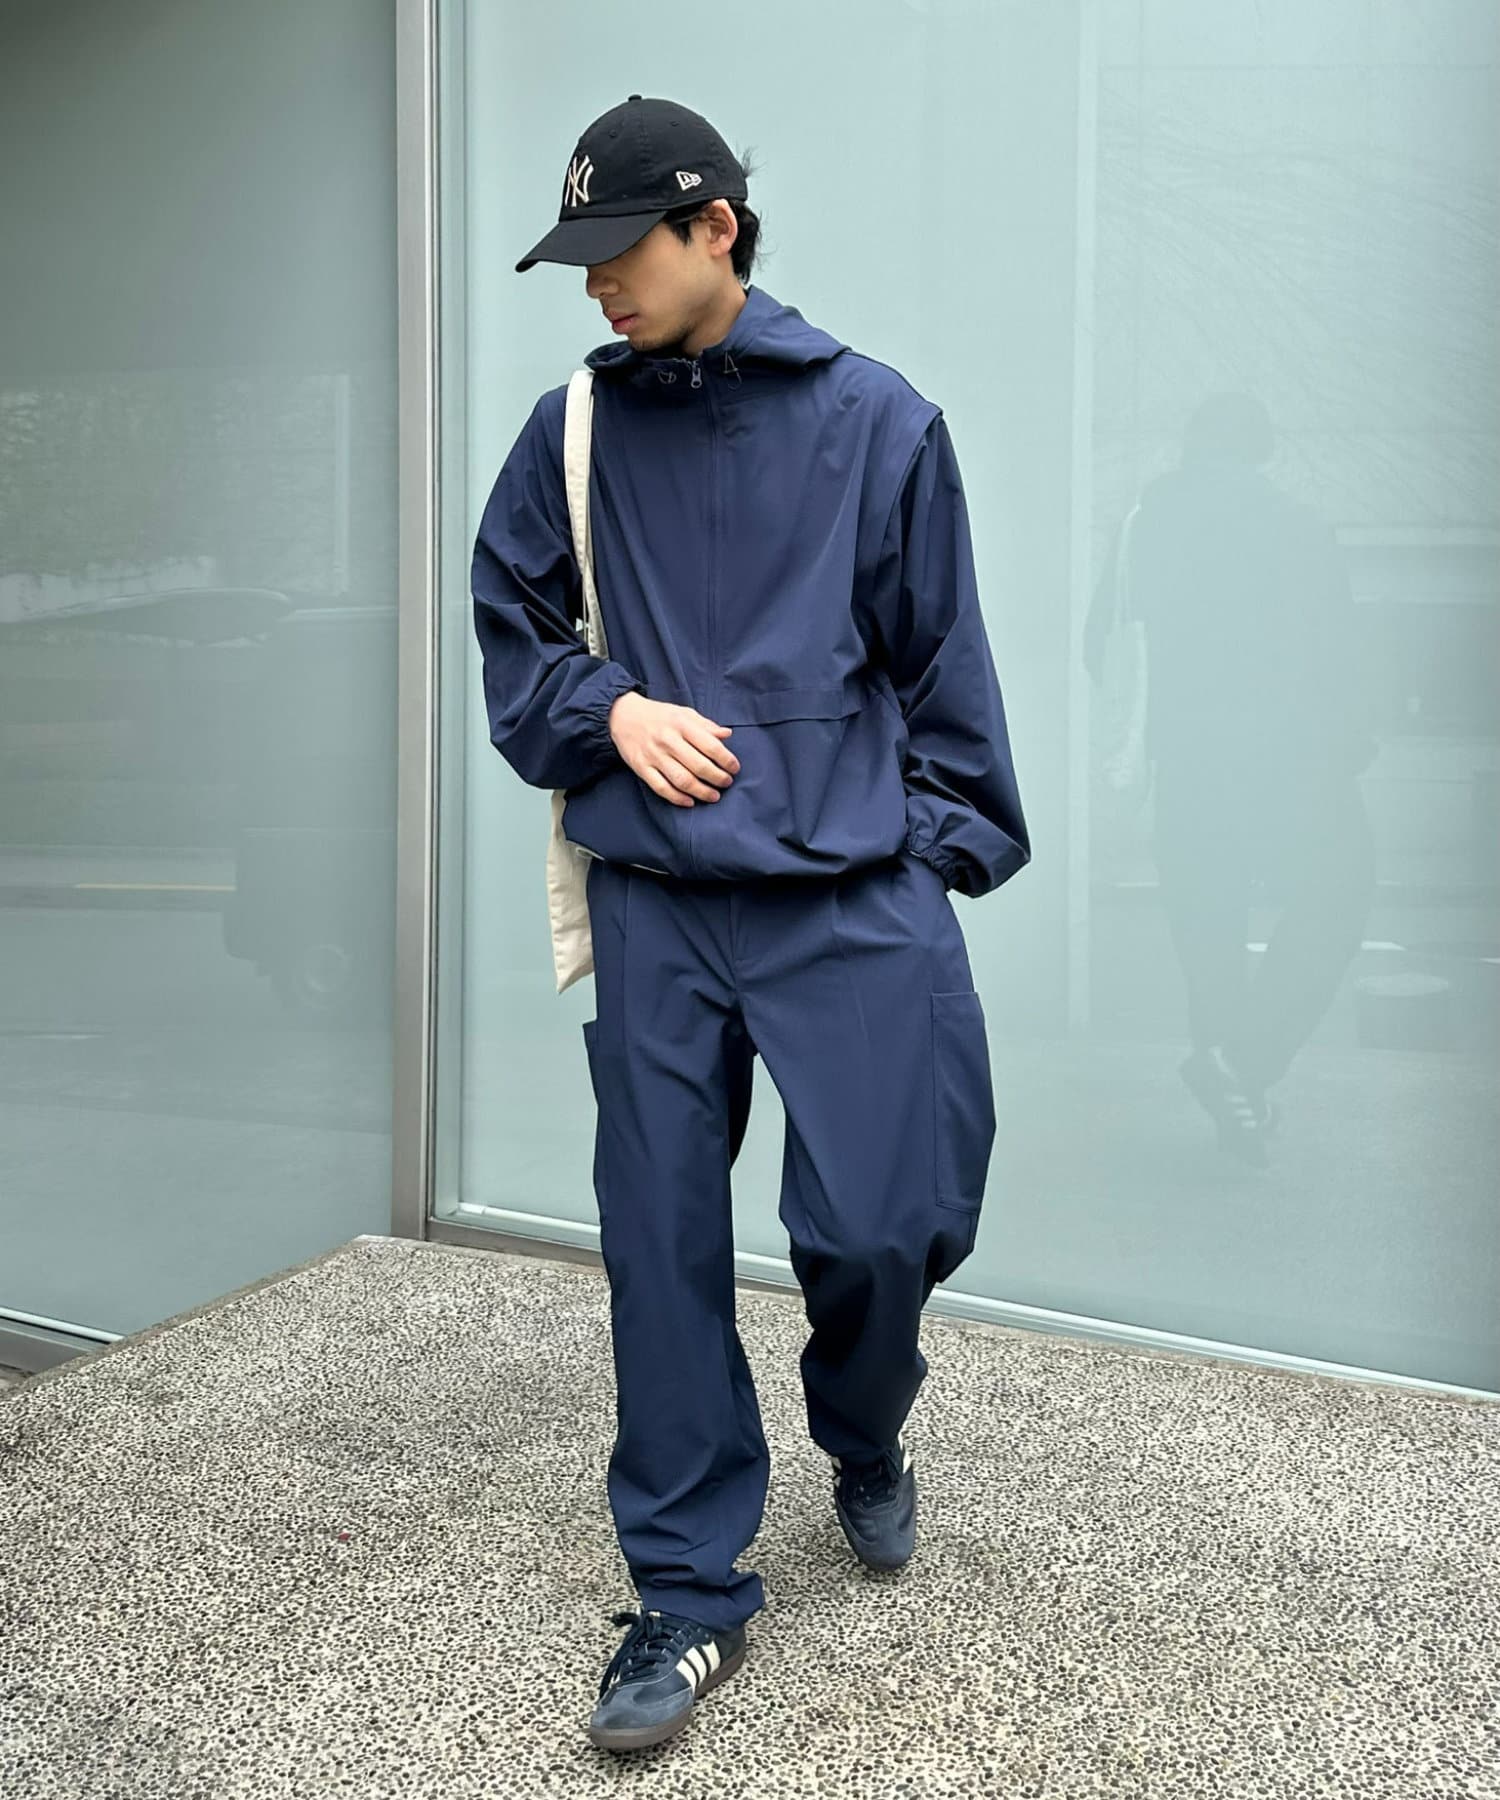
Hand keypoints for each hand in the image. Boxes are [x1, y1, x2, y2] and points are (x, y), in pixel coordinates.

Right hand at [609, 692, 738, 807]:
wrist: (622, 716)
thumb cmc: (658, 715)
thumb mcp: (683, 713)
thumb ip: (706, 725)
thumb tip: (727, 734)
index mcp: (681, 724)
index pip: (710, 745)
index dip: (726, 760)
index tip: (734, 768)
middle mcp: (668, 740)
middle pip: (699, 766)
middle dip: (717, 778)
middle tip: (727, 783)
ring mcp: (653, 755)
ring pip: (682, 780)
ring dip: (701, 792)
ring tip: (713, 796)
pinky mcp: (641, 768)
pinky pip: (661, 788)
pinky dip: (677, 798)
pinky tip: (690, 802)